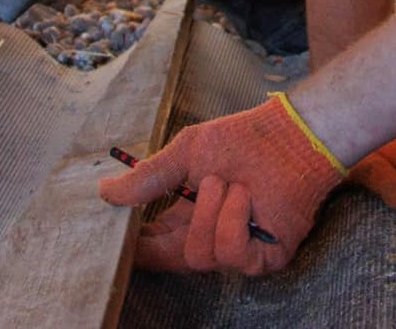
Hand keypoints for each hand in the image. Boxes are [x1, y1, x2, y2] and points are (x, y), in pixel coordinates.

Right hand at [98, 94, 344, 274]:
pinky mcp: (265, 257)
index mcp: (187, 219)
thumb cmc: (244, 140)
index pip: (151, 248)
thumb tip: (104, 192)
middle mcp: (209, 239)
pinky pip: (233, 254)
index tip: (118, 231)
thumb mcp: (186, 153)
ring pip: (201, 256)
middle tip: (202, 185)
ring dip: (214, 211)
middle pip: (172, 261)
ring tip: (231, 182)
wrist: (291, 135)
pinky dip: (235, 220)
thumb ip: (148, 178)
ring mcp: (237, 252)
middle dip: (182, 222)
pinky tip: (247, 198)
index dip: (132, 247)